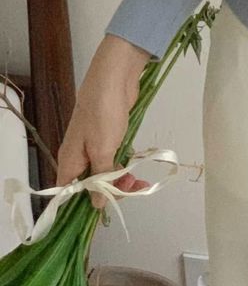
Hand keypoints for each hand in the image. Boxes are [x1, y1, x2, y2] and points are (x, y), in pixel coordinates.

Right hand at [55, 37, 151, 208]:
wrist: (115, 78)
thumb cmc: (104, 114)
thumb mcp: (102, 149)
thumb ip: (100, 177)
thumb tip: (96, 204)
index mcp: (70, 160)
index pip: (70, 192)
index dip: (85, 204)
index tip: (107, 208)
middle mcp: (79, 155)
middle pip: (90, 184)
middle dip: (111, 190)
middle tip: (134, 189)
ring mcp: (94, 145)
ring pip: (105, 171)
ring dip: (121, 179)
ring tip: (140, 182)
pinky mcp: (109, 135)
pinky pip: (114, 158)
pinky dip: (124, 164)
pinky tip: (135, 168)